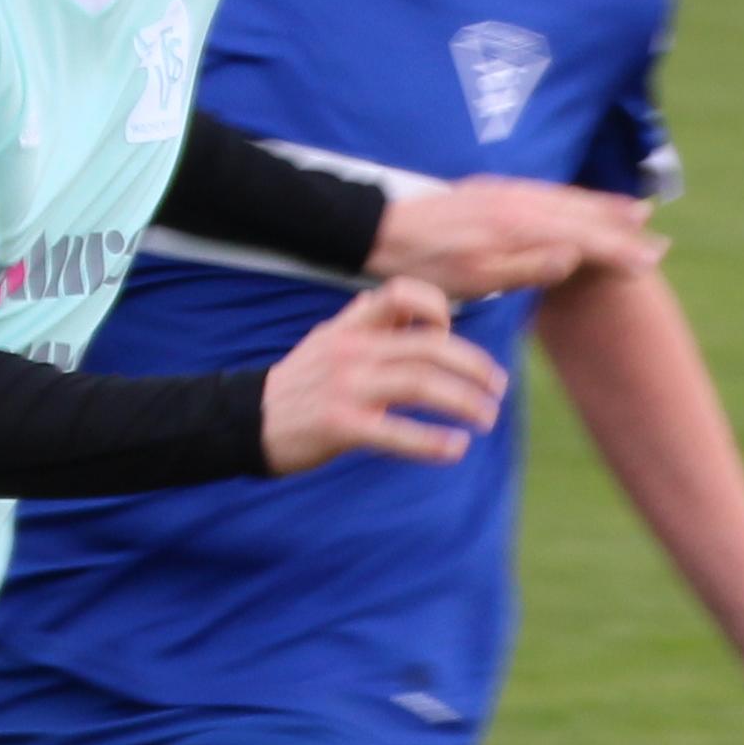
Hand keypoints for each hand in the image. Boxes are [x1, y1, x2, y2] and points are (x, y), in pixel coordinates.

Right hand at [261, 278, 509, 472]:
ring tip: (486, 418)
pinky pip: (399, 433)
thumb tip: (417, 320)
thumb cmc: (299, 385)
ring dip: (465, 402)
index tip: (454, 333)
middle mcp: (353, 349)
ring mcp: (347, 387)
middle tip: (497, 389)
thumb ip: (371, 328)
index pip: (403, 295)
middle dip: (475, 367)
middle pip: (430, 347)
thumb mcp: (330, 341)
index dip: (439, 307)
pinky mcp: (342, 426)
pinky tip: (456, 449)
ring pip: (423, 385)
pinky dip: (434, 443)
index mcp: (352, 326)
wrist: (246, 421)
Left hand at [369, 176, 661, 300]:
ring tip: (637, 213)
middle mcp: (519, 203)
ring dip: (605, 207)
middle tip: (660, 243)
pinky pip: (549, 191)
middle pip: (584, 215)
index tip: (653, 259)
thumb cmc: (427, 266)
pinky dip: (575, 198)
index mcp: (519, 227)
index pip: (585, 238)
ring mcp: (507, 192)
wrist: (385, 233)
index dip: (621, 250)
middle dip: (624, 228)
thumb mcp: (476, 279)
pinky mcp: (495, 190)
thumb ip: (527, 266)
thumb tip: (574, 254)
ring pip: (569, 199)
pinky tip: (581, 204)